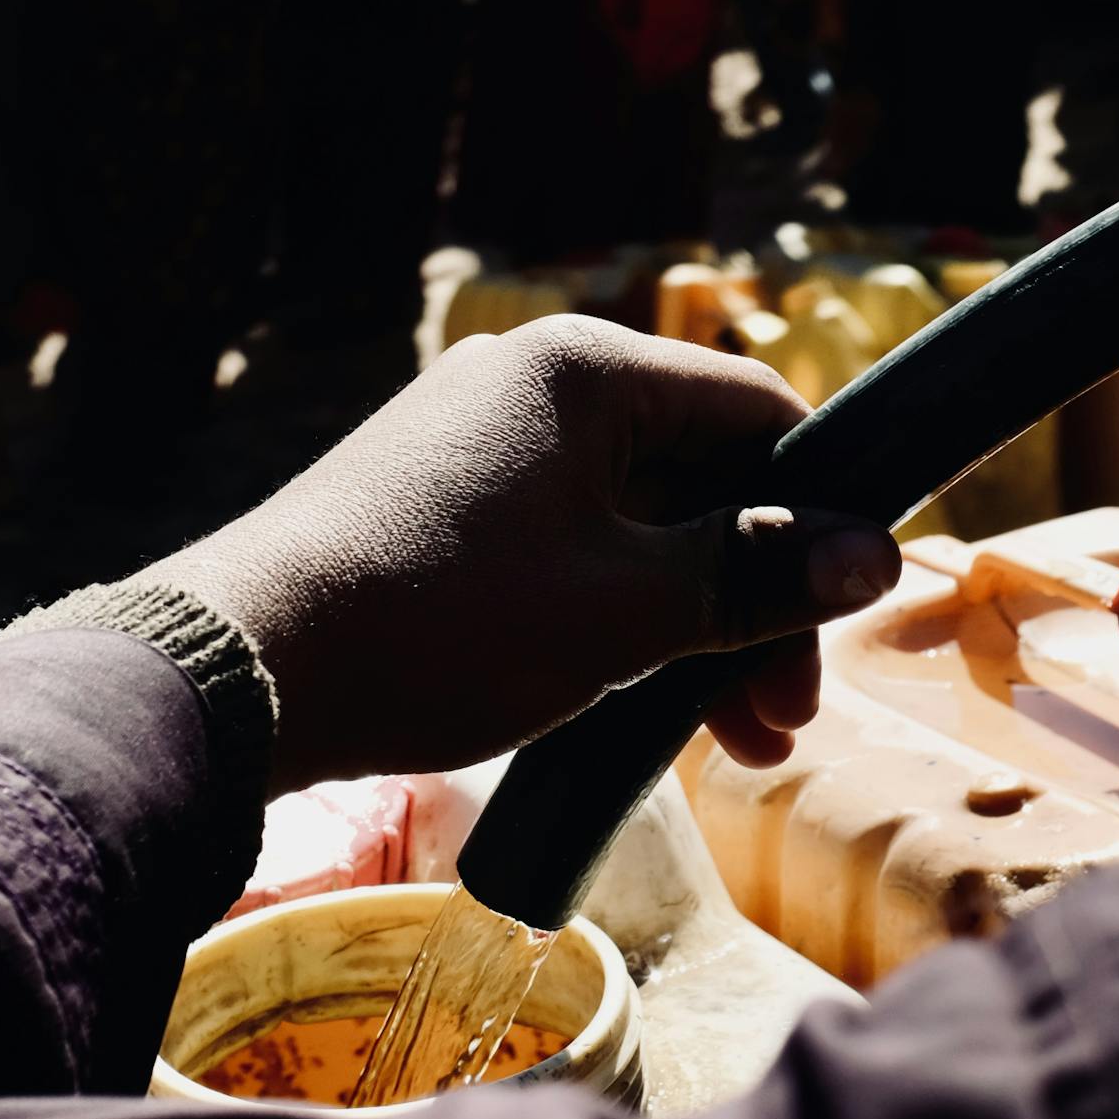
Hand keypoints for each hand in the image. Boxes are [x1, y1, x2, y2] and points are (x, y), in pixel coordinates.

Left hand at [150, 318, 901, 792]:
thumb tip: (876, 556)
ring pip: (634, 525)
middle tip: (782, 723)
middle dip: (754, 600)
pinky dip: (618, 618)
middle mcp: (533, 385)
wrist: (242, 671)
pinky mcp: (437, 507)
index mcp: (586, 373)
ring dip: (693, 627)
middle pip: (699, 477)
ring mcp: (478, 444)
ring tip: (728, 746)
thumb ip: (752, 578)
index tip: (850, 614)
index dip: (822, 509)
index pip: (759, 410)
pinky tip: (640, 711)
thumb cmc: (443, 625)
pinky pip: (568, 546)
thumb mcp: (625, 610)